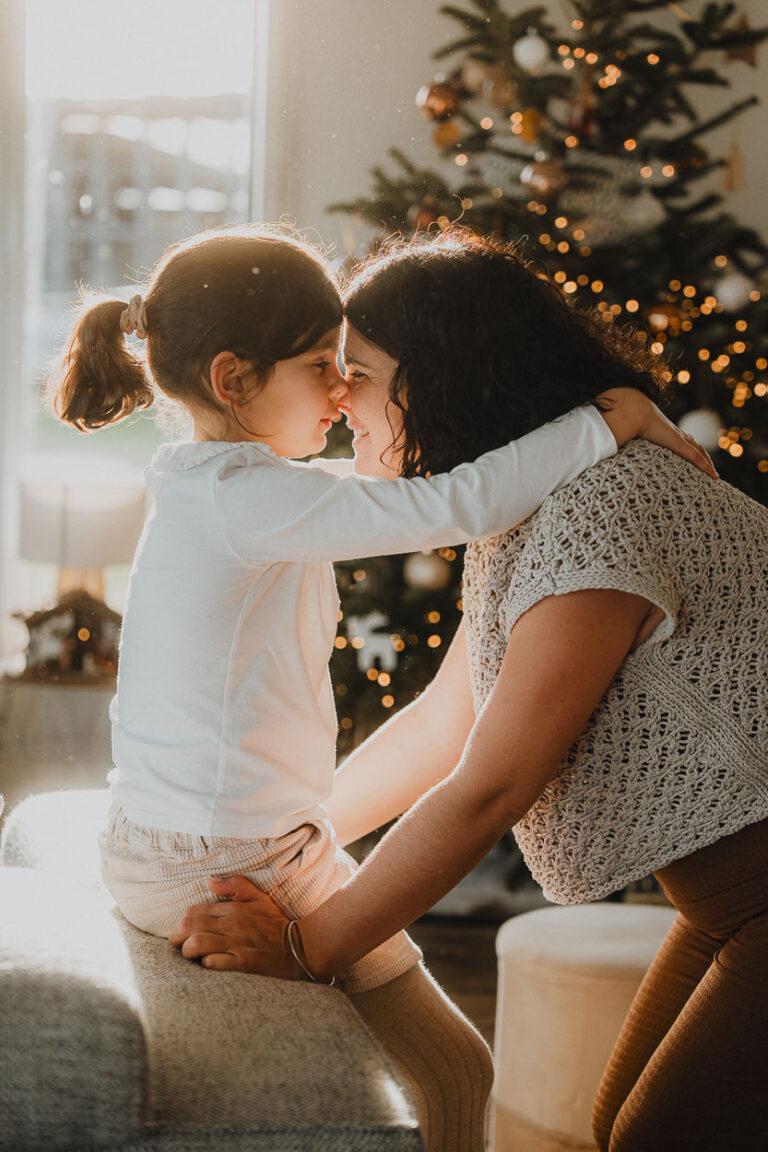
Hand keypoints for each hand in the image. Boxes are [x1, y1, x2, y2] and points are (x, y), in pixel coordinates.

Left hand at [167, 875, 305, 977]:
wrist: (299, 948)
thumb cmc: (275, 924)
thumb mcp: (259, 898)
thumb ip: (235, 886)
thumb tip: (210, 881)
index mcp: (234, 909)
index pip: (194, 911)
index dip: (182, 921)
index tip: (183, 930)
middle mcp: (233, 925)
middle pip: (190, 927)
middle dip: (177, 936)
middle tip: (179, 943)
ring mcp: (237, 945)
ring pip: (197, 944)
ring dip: (188, 951)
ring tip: (191, 955)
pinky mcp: (242, 964)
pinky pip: (213, 963)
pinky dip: (206, 964)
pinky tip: (209, 964)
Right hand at [597, 388, 717, 478]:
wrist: (628, 409)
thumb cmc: (623, 419)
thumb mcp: (623, 434)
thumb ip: (616, 441)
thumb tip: (602, 449)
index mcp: (661, 431)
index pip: (679, 441)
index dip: (687, 449)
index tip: (692, 458)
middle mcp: (672, 433)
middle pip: (693, 445)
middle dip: (702, 456)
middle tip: (708, 469)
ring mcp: (677, 438)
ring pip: (698, 451)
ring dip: (706, 463)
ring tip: (713, 475)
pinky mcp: (678, 443)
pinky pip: (695, 456)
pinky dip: (705, 465)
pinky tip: (713, 475)